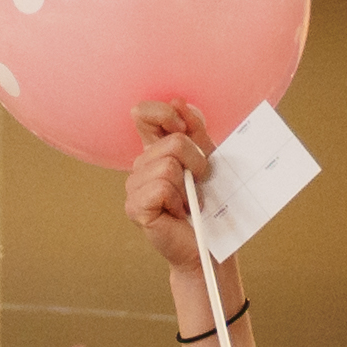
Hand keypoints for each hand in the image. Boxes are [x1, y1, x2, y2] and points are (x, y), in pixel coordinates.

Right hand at [125, 102, 216, 274]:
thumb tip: (178, 102)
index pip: (144, 114)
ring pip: (167, 166)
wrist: (212, 245)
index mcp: (155, 151)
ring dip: (188, 186)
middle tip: (200, 183)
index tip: (184, 131)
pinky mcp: (136, 207)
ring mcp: (134, 187)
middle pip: (172, 142)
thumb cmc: (211, 205)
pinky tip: (179, 213)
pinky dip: (178, 201)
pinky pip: (161, 188)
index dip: (165, 115)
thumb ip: (195, 131)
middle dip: (196, 161)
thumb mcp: (208, 159)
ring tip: (190, 202)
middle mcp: (140, 167)